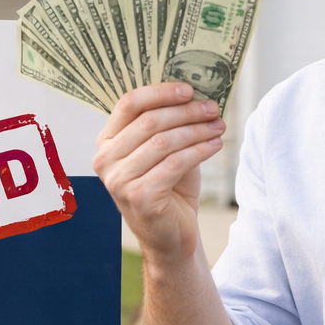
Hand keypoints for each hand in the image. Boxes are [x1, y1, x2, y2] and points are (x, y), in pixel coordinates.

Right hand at [92, 83, 223, 265]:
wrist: (170, 235)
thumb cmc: (168, 188)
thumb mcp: (164, 151)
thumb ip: (169, 124)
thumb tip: (196, 94)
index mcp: (107, 141)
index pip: (129, 104)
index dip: (160, 92)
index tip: (189, 89)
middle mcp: (105, 160)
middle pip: (148, 121)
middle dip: (186, 112)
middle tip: (212, 108)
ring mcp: (119, 181)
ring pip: (163, 142)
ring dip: (196, 130)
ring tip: (218, 126)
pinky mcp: (138, 197)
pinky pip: (174, 164)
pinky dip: (199, 151)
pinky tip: (215, 145)